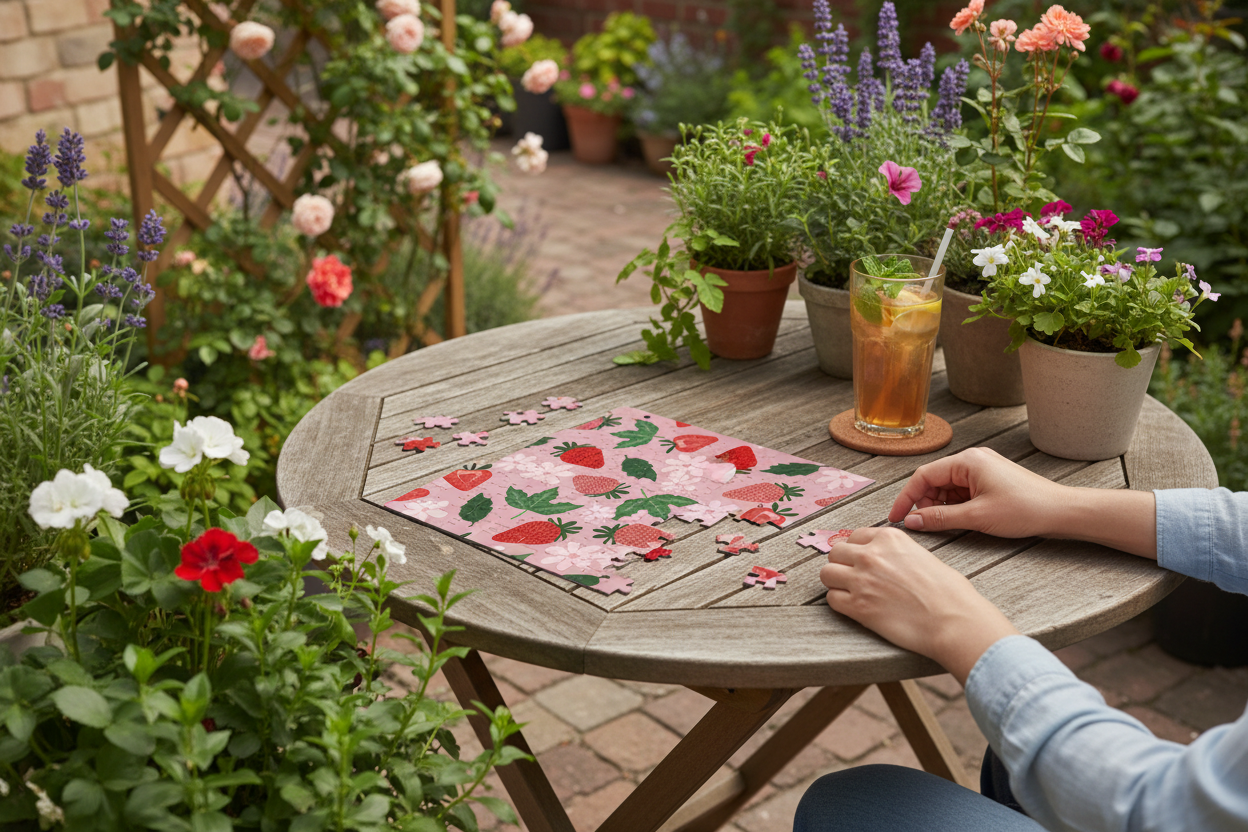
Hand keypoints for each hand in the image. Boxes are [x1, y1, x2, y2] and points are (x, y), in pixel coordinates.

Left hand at [820, 526, 1017, 683]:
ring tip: (851, 593)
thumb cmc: (949, 592)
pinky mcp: (858, 607)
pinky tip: (855, 608)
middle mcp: (871, 555)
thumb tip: (886, 560)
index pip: (855, 536)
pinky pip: (832, 599)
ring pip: (827, 574)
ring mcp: (862, 580)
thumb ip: (897, 553)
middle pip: (836, 553)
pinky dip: (840, 604)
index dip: (857, 551)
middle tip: (854, 578)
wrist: (953, 620)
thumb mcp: (923, 556)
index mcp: (889, 538)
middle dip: (842, 565)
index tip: (861, 561)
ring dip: (836, 583)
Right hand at [888, 447, 1067, 537]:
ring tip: (945, 524)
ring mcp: (982, 470)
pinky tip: (960, 520)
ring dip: (941, 506)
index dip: (906, 498)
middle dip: (925, 503)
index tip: (897, 517)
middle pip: (934, 480)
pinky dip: (955, 506)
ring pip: (947, 488)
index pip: (923, 476)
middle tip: (923, 525)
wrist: (1061, 512)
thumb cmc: (1025, 509)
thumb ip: (940, 518)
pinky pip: (962, 492)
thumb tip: (913, 521)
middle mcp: (972, 460)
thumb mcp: (976, 517)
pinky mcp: (990, 480)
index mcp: (967, 461)